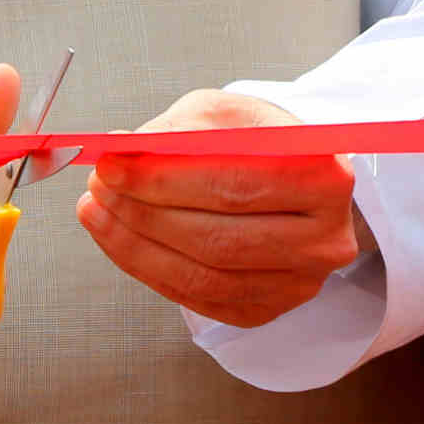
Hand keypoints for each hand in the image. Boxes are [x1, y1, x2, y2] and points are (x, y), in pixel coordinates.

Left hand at [79, 92, 360, 327]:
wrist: (295, 181)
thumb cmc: (260, 143)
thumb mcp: (225, 114)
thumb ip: (178, 131)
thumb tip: (123, 152)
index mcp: (324, 176)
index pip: (234, 184)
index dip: (163, 180)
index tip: (111, 166)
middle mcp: (324, 238)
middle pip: (218, 238)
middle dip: (143, 214)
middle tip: (98, 188)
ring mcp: (300, 283)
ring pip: (204, 277)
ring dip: (136, 246)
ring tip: (98, 211)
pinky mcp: (270, 309)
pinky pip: (200, 301)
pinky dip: (150, 270)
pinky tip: (123, 239)